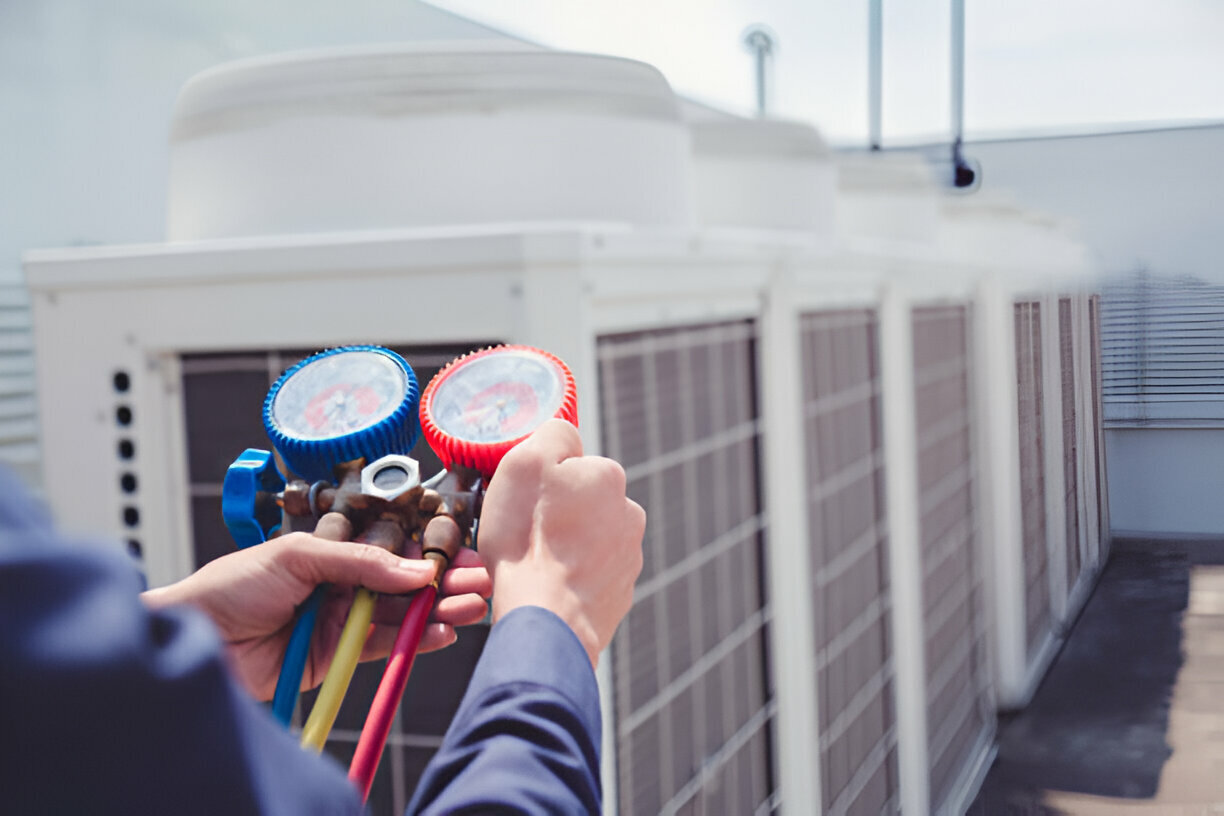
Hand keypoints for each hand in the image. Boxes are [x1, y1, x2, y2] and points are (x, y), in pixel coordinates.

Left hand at [142, 532, 491, 700]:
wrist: (195, 638)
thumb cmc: (230, 586)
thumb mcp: (296, 555)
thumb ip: (359, 562)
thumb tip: (412, 571)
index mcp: (332, 550)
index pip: (393, 547)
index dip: (429, 551)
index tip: (461, 553)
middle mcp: (342, 582)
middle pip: (405, 581)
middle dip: (443, 580)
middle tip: (477, 581)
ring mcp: (343, 619)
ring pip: (403, 614)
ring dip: (439, 610)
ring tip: (470, 607)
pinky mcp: (340, 654)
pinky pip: (387, 647)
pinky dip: (417, 641)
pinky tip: (443, 632)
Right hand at [478, 419, 645, 666]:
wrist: (546, 620)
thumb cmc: (528, 542)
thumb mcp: (524, 463)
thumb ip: (552, 435)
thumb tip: (566, 436)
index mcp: (608, 476)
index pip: (570, 464)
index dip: (540, 481)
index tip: (523, 501)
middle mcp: (629, 512)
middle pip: (581, 501)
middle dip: (556, 513)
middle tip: (524, 533)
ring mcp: (629, 556)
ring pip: (586, 538)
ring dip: (564, 546)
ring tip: (535, 563)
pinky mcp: (621, 593)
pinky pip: (589, 574)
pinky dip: (570, 577)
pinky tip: (549, 585)